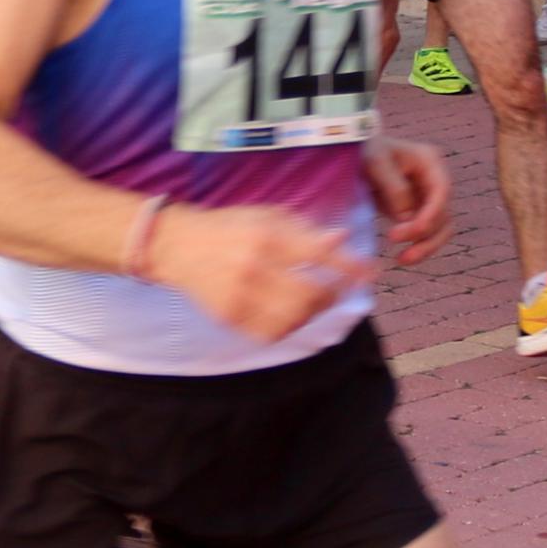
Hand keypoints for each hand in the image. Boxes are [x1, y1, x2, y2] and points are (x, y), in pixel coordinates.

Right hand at [149, 200, 371, 342]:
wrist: (177, 246)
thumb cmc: (228, 226)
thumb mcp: (266, 215)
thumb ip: (304, 227)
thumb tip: (342, 237)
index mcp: (266, 235)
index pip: (319, 254)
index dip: (349, 266)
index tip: (368, 272)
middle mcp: (254, 266)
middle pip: (311, 293)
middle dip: (335, 294)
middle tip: (340, 289)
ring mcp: (241, 295)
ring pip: (294, 318)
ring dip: (314, 313)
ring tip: (318, 302)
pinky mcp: (230, 316)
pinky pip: (271, 332)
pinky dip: (289, 327)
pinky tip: (292, 315)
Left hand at [362, 141, 452, 265]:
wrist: (352, 154)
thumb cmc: (363, 150)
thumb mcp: (375, 161)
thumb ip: (393, 187)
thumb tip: (408, 218)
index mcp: (429, 161)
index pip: (442, 191)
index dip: (432, 214)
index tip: (414, 230)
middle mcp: (433, 180)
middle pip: (444, 214)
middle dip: (427, 237)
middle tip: (404, 255)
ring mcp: (426, 197)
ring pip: (439, 229)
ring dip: (426, 247)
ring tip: (403, 260)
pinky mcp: (415, 212)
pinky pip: (424, 233)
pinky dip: (416, 246)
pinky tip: (401, 257)